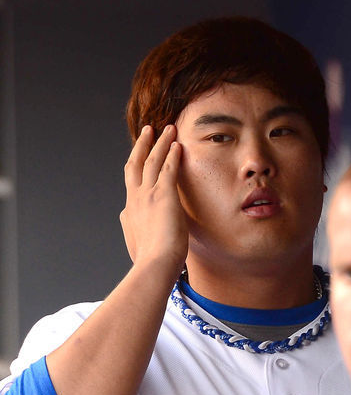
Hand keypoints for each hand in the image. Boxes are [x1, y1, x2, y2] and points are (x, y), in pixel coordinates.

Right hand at [121, 125, 188, 271]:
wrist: (154, 265)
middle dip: (141, 146)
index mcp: (129, 214)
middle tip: (147, 131)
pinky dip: (172, 155)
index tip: (143, 161)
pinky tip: (178, 145)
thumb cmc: (150, 264)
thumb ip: (140, 239)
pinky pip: (168, 168)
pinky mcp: (163, 195)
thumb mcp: (139, 251)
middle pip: (135, 165)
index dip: (138, 172)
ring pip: (152, 161)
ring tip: (168, 129)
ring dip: (160, 143)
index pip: (132, 188)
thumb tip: (139, 239)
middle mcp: (134, 200)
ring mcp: (147, 196)